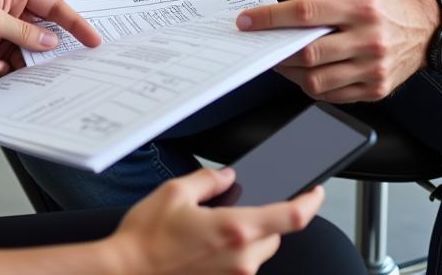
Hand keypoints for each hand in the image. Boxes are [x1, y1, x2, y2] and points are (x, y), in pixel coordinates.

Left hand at [0, 0, 101, 74]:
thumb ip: (24, 33)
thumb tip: (51, 41)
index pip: (53, 5)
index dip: (75, 22)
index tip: (92, 39)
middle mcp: (10, 10)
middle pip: (43, 29)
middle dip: (50, 46)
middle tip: (65, 63)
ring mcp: (0, 31)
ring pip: (28, 49)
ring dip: (25, 61)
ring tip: (18, 67)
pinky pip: (11, 63)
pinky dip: (7, 69)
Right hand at [110, 168, 322, 274]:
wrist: (125, 273)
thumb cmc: (146, 237)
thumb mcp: (175, 192)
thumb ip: (209, 180)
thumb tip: (228, 176)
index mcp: (235, 228)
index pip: (291, 217)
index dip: (311, 201)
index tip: (316, 190)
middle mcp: (241, 258)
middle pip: (275, 233)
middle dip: (265, 215)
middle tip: (239, 203)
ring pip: (259, 251)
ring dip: (249, 235)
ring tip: (213, 224)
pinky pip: (241, 266)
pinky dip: (234, 252)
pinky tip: (205, 244)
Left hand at [236, 0, 439, 102]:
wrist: (427, 30)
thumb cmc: (386, 2)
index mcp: (361, 8)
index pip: (305, 12)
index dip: (270, 17)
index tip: (247, 20)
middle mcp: (369, 40)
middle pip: (309, 51)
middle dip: (276, 49)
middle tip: (259, 43)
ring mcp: (374, 69)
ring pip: (317, 80)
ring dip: (290, 71)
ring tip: (280, 57)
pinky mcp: (376, 90)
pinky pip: (333, 95)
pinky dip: (311, 85)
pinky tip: (304, 71)